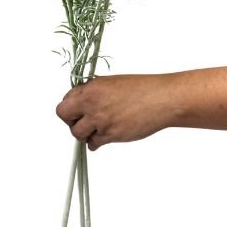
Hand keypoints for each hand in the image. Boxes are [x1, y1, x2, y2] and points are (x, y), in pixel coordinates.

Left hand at [55, 74, 174, 150]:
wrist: (162, 99)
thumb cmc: (142, 88)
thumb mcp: (111, 83)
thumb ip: (93, 92)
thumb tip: (81, 102)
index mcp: (91, 88)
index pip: (66, 99)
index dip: (72, 105)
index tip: (77, 109)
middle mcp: (92, 103)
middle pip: (64, 115)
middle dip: (71, 119)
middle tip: (81, 121)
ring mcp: (100, 120)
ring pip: (77, 133)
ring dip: (84, 133)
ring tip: (96, 129)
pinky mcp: (111, 135)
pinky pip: (93, 144)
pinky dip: (97, 143)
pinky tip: (104, 136)